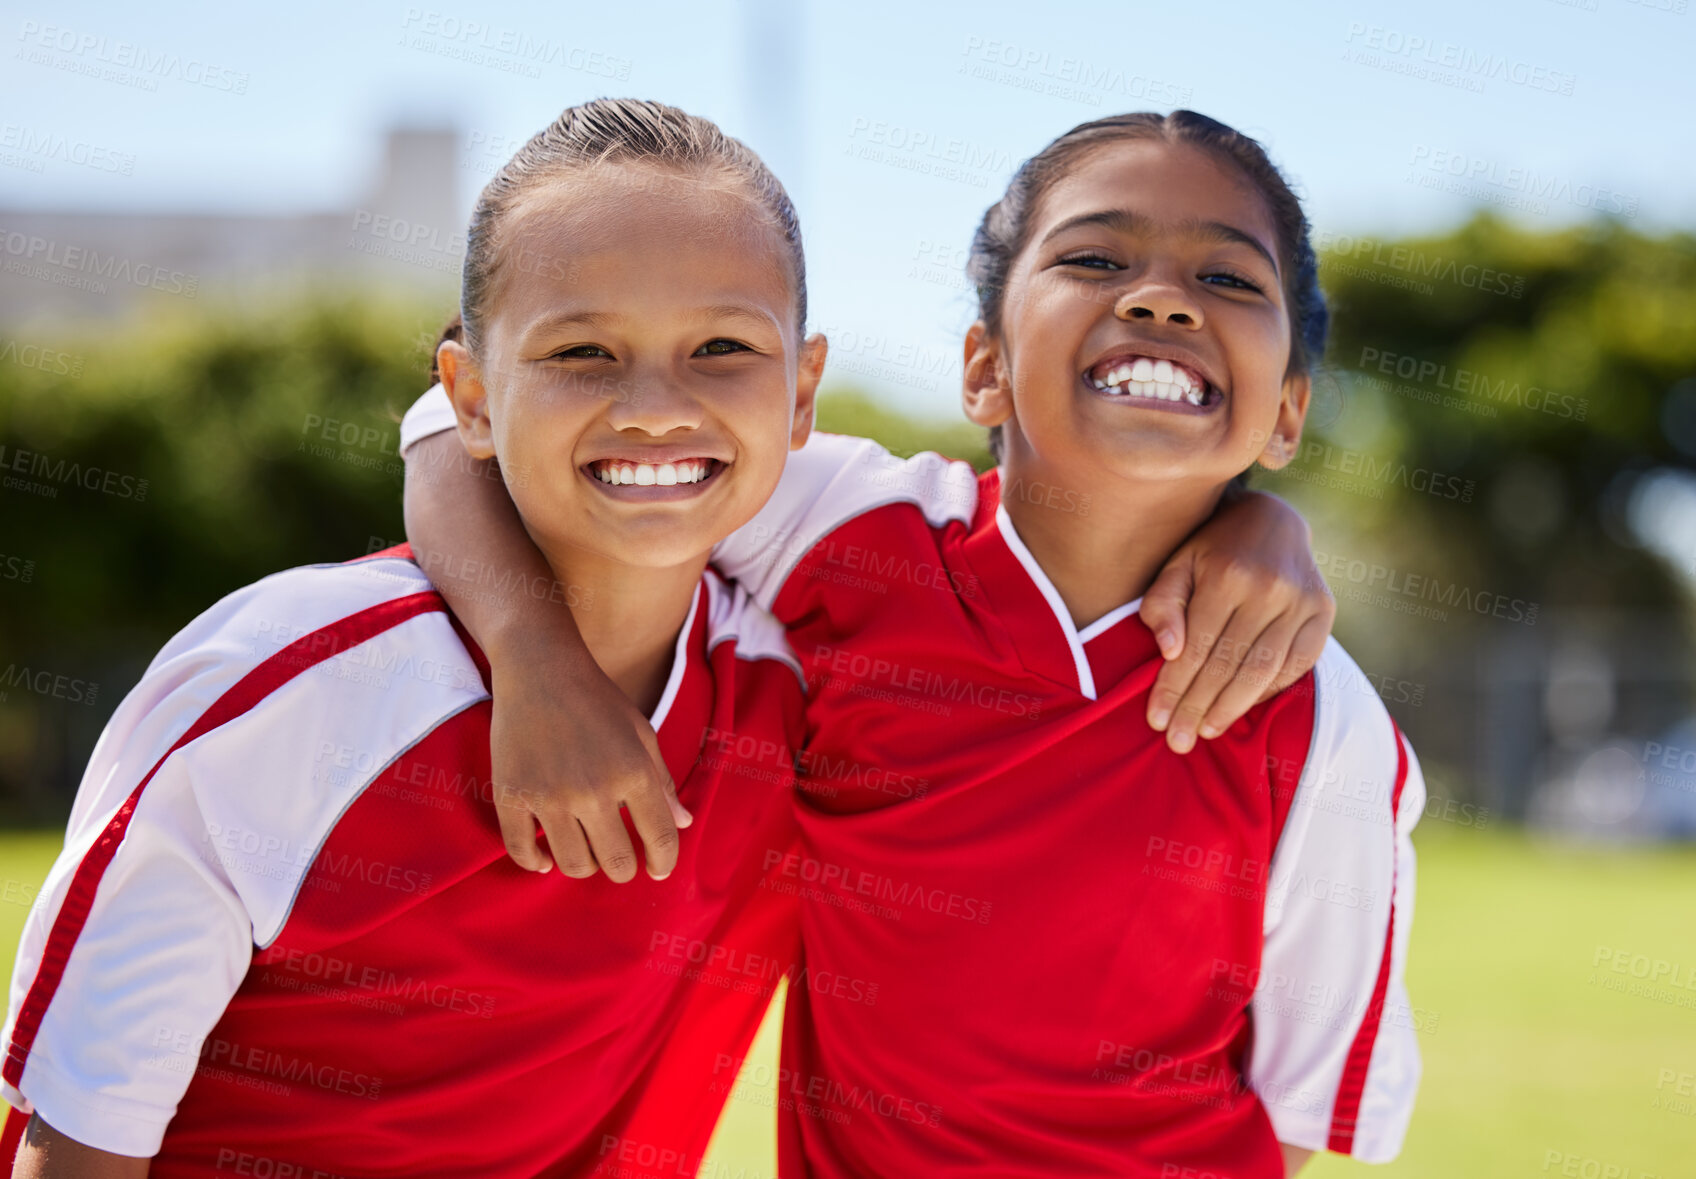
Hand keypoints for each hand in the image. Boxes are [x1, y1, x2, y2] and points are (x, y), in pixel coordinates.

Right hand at [488, 642, 691, 881]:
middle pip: (616, 863)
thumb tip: (682, 823)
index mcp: (634, 772)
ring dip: (584, 867)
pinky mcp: (511, 794)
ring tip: (585, 852)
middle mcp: (593, 790)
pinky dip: (536, 862)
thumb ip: (662, 782)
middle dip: (623, 869)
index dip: (664, 862)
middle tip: (619, 860)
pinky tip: (545, 858)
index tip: (658, 869)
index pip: (660, 838)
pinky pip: (521, 851)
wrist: (540, 669)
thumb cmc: (598, 700)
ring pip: (573, 865)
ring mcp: (549, 795)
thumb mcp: (641, 733)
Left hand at [1139, 490, 1333, 753]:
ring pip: (1263, 671)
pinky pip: (1297, 665)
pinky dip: (1269, 691)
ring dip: (1232, 708)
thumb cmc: (1211, 548)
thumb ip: (1163, 603)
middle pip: (1228, 664)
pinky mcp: (1324, 611)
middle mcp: (1270, 588)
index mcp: (1228, 574)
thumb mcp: (1177, 563)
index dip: (1174, 687)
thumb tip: (1169, 651)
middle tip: (1178, 740)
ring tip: (1206, 730)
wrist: (1272, 519)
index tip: (1156, 720)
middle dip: (1198, 706)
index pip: (1196, 646)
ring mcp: (1302, 600)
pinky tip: (1242, 706)